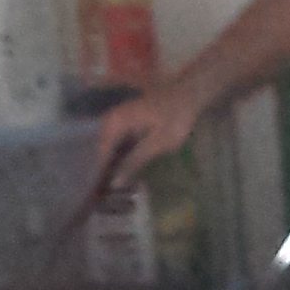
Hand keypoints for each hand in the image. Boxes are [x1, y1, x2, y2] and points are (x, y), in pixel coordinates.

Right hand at [91, 82, 207, 190]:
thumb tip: (114, 183)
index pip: (100, 154)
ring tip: (118, 185)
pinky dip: (123, 155)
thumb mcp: (157, 144)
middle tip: (111, 193)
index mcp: (114, 123)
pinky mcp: (129, 122)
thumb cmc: (175, 117)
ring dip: (115, 164)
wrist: (190, 94)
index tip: (100, 194)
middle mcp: (111, 119)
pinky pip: (119, 142)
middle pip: (103, 150)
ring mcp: (120, 119)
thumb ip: (134, 162)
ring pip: (111, 147)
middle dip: (106, 170)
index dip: (100, 174)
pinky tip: (128, 170)